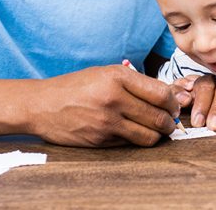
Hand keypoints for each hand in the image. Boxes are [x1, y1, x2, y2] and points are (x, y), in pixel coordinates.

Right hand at [27, 65, 181, 146]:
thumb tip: (166, 96)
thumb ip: (134, 82)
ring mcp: (107, 121)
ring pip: (149, 136)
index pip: (161, 93)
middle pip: (158, 117)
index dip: (172, 102)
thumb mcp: (104, 73)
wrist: (42, 105)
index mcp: (117, 77)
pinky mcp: (101, 140)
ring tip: (156, 130)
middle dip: (169, 122)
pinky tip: (134, 133)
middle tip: (169, 121)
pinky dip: (137, 140)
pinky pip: (130, 143)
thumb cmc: (75, 86)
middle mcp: (114, 98)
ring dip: (158, 135)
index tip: (173, 105)